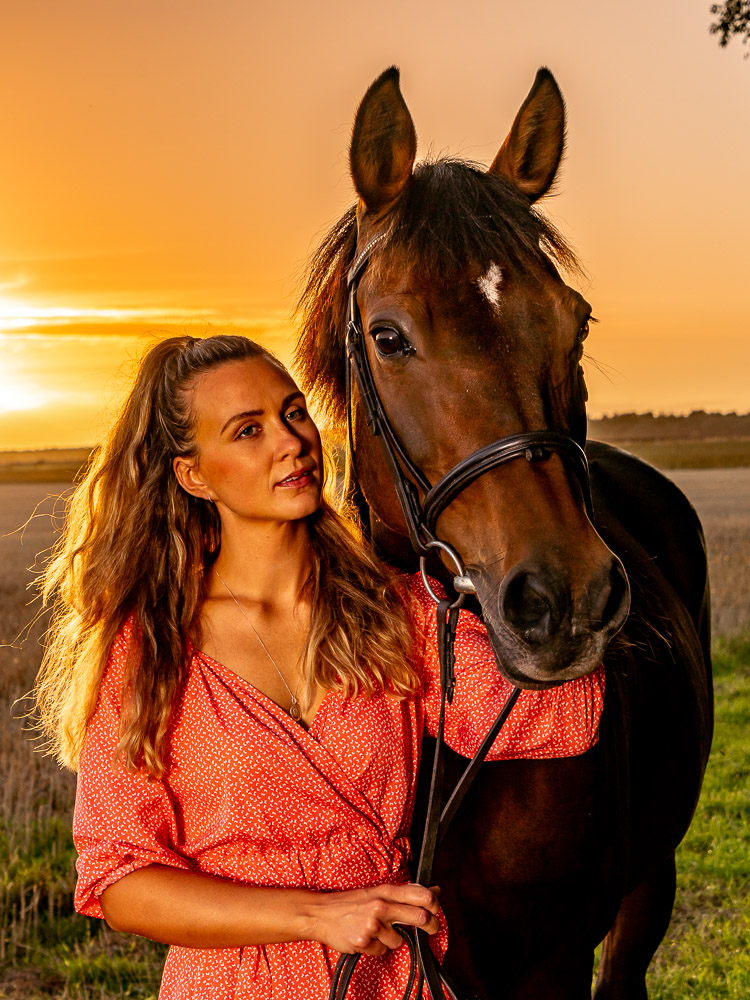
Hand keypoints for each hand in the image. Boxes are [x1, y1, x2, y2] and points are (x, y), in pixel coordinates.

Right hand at [306, 882, 440, 956]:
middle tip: (431, 929)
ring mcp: (372, 925)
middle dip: (430, 925)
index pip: (419, 894)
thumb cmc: (349, 903)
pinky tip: (366, 938)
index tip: (436, 910)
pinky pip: (382, 951)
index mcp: (385, 891)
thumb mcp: (377, 892)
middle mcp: (381, 906)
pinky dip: (377, 948)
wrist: (320, 913)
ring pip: (399, 941)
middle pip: (419, 917)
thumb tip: (433, 891)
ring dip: (391, 940)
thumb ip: (404, 893)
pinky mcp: (364, 942)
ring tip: (376, 931)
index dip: (434, 903)